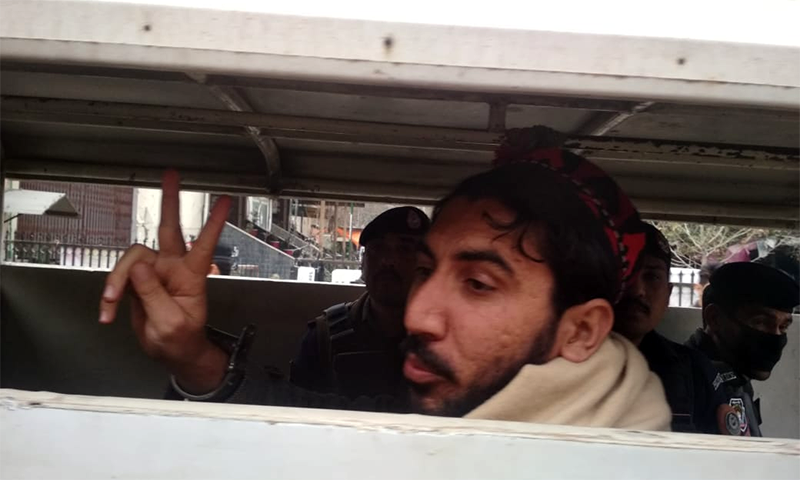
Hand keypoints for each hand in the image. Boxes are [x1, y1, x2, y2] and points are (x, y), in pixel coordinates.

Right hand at [99, 171, 231, 392]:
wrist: (172, 353)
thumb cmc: (180, 340)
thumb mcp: (169, 322)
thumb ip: (153, 294)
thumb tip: (140, 265)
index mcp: (191, 276)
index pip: (205, 243)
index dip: (214, 222)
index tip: (225, 200)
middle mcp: (173, 268)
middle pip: (170, 229)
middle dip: (170, 202)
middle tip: (172, 176)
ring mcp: (155, 273)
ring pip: (132, 257)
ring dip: (116, 279)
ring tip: (109, 303)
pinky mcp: (139, 282)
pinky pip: (119, 278)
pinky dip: (109, 294)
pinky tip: (107, 311)